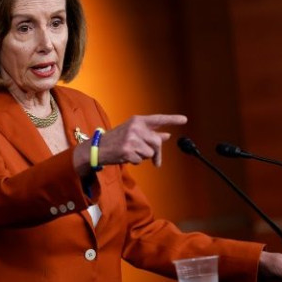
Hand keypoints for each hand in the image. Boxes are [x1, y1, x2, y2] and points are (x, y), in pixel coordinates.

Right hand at [73, 114, 187, 174]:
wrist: (97, 148)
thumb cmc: (117, 140)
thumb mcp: (133, 133)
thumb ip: (150, 134)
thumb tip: (167, 136)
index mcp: (137, 120)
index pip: (158, 119)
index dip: (172, 119)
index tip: (184, 120)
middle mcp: (135, 127)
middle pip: (157, 142)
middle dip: (158, 153)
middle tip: (156, 161)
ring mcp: (131, 138)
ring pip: (150, 153)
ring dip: (143, 157)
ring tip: (132, 153)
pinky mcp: (128, 150)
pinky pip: (140, 160)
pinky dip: (135, 161)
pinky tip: (126, 156)